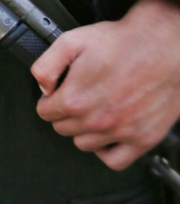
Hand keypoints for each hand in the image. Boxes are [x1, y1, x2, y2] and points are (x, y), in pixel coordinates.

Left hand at [32, 0, 179, 170]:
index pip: (45, 112)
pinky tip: (106, 135)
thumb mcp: (71, 41)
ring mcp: (121, 131)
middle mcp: (97, 120)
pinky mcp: (143, 138)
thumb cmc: (121, 43)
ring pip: (83, 145)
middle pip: (62, 128)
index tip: (57, 92)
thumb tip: (41, 87)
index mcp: (76, 98)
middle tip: (76, 97)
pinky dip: (106, 151)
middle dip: (64, 113)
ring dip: (82, 131)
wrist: (162, 46)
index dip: (48, 99)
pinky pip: (115, 161)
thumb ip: (46, 66)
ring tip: (91, 112)